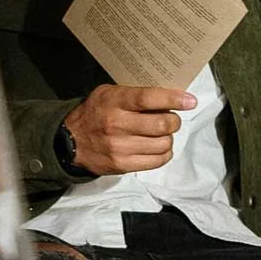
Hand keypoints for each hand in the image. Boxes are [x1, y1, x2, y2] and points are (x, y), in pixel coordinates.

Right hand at [65, 83, 193, 174]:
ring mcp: (120, 147)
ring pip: (163, 143)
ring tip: (161, 134)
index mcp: (114, 101)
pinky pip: (157, 161)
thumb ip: (134, 94)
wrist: (70, 141)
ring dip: (168, 138)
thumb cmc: (96, 112)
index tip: (190, 101)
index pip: (148, 98)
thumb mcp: (109, 94)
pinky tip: (157, 147)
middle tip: (171, 119)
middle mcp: (117, 124)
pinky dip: (164, 153)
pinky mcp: (122, 165)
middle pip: (162, 124)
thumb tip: (170, 96)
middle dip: (174, 121)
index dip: (173, 99)